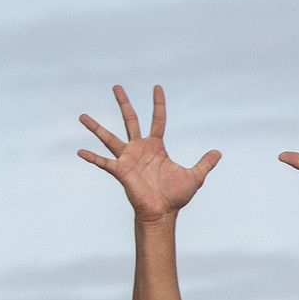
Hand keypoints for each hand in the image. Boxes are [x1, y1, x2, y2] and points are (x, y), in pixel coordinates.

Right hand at [78, 86, 220, 223]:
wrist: (162, 213)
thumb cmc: (175, 197)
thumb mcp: (195, 177)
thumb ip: (205, 163)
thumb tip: (218, 152)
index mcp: (156, 146)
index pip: (158, 119)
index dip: (158, 104)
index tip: (157, 87)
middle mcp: (139, 148)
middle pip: (130, 119)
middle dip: (123, 102)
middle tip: (116, 86)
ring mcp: (128, 158)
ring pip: (109, 137)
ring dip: (96, 127)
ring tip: (81, 116)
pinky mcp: (120, 171)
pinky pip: (103, 162)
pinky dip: (92, 157)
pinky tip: (80, 151)